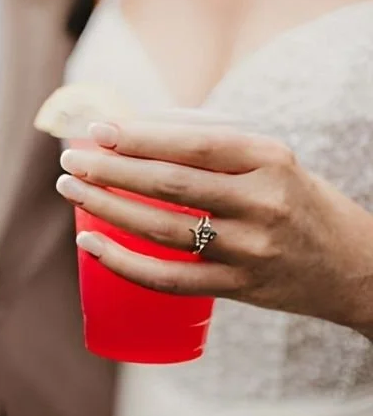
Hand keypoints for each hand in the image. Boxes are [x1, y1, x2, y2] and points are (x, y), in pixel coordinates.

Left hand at [56, 121, 372, 334]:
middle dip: (110, 169)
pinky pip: (170, 280)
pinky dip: (124, 264)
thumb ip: (217, 150)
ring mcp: (250, 249)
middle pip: (169, 184)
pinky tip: (90, 245)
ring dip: (107, 209)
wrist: (354, 266)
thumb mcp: (273, 163)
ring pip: (163, 229)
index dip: (139, 137)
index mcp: (269, 160)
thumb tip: (138, 134)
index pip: (192, 143)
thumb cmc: (300, 204)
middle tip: (70, 161)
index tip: (97, 129)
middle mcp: (262, 202)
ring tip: (72, 192)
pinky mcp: (239, 286)